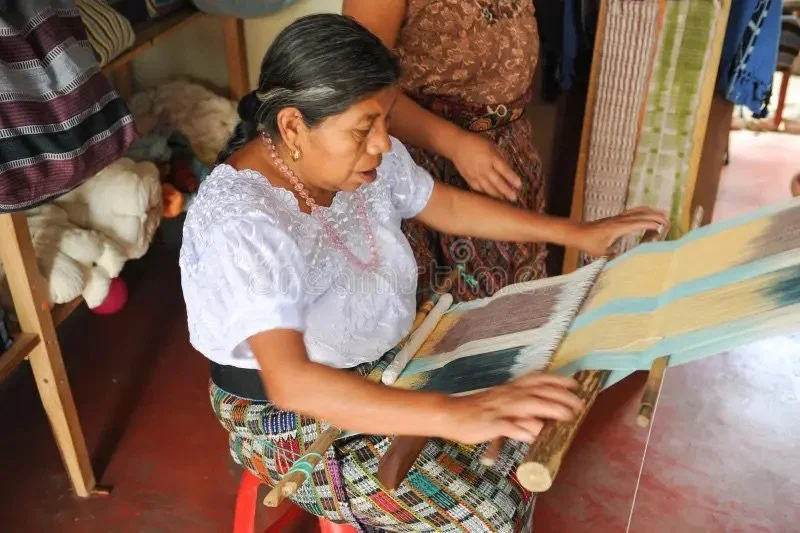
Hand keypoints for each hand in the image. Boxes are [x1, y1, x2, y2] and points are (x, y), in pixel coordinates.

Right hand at [438, 373, 583, 444]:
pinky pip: (508, 426)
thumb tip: (543, 419)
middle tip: (579, 405)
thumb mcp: (502, 403)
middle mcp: (509, 395)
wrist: (451, 414)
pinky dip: (521, 430)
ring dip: (549, 409)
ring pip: (528, 406)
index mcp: (511, 389)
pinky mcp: (491, 424)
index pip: (538, 379)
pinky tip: (533, 435)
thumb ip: (522, 409)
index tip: (575, 383)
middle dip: (561, 397)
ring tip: (567, 417)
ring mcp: (500, 409)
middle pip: (539, 392)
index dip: (557, 380)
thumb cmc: (478, 411)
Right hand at [449, 130, 521, 200]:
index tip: (519, 185)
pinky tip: (491, 197)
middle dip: (506, 190)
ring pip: (488, 187)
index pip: (504, 170)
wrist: (457, 145)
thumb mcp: (490, 146)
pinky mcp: (469, 178)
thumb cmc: (476, 143)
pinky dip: (485, 193)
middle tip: (514, 197)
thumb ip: (498, 157)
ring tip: (504, 199)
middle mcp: (484, 168)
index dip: (512, 178)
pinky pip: (478, 188)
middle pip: (497, 181)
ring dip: (497, 194)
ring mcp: (475, 174)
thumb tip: (506, 168)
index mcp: (491, 158)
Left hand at [577, 207, 669, 256]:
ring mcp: (617, 218)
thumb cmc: (588, 242)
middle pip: (640, 214)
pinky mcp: (615, 218)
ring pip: (637, 211)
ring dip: (650, 211)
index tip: (662, 227)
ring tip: (662, 213)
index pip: (637, 223)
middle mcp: (618, 220)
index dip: (650, 224)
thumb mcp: (601, 253)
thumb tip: (627, 262)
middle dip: (655, 215)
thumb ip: (615, 256)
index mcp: (617, 227)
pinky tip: (647, 213)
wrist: (576, 232)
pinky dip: (642, 211)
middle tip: (668, 220)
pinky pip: (632, 212)